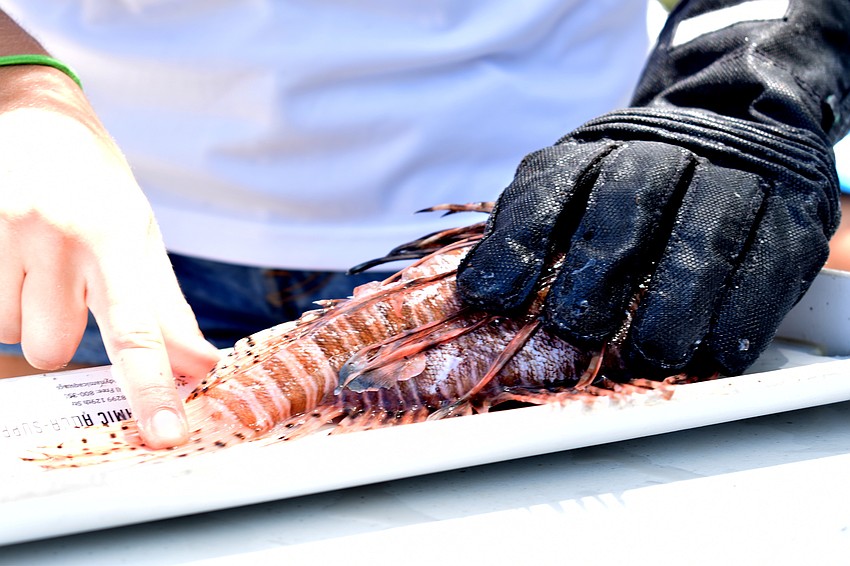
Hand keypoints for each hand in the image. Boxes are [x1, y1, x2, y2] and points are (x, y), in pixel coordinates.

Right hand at [0, 65, 220, 446]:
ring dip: (19, 308)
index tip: (165, 434)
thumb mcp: (139, 234)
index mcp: (113, 235)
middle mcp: (55, 233)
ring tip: (31, 257)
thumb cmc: (94, 181)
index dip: (151, 388)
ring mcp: (0, 226)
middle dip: (56, 330)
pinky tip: (6, 253)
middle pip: (51, 348)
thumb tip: (199, 366)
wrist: (35, 110)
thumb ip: (166, 307)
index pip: (136, 331)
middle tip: (61, 282)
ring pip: (5, 329)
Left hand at [457, 0, 848, 375]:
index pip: (550, 185)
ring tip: (651, 354)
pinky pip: (769, 258)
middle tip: (577, 328)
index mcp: (596, 149)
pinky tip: (718, 350)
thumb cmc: (639, 189)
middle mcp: (662, 151)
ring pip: (703, 232)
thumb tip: (473, 297)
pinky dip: (742, 310)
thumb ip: (529, 237)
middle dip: (598, 270)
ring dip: (674, 303)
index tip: (490, 296)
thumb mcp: (574, 194)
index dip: (518, 241)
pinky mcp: (788, 208)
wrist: (735, 130)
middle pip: (627, 200)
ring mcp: (731, 174)